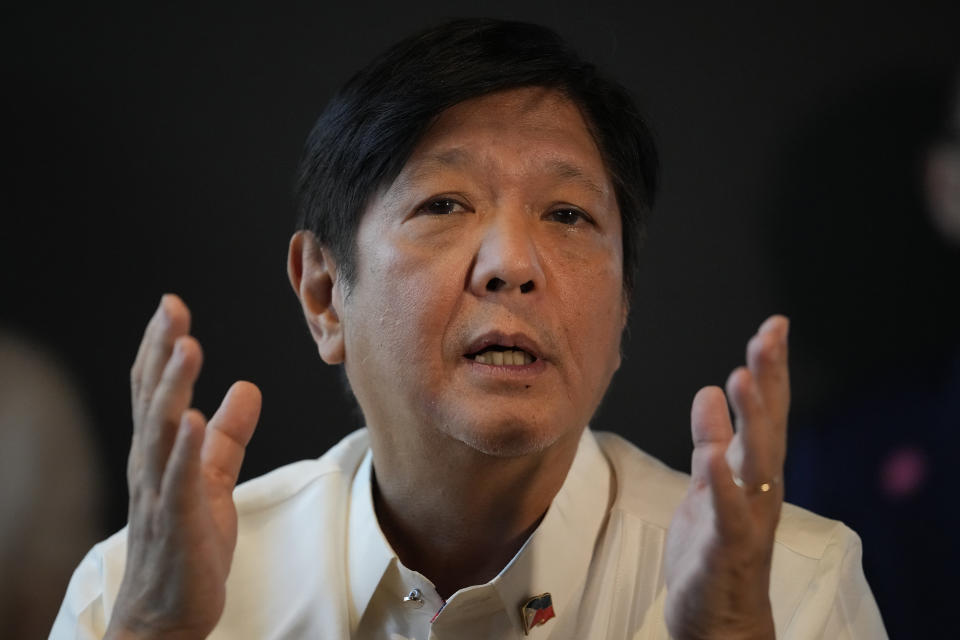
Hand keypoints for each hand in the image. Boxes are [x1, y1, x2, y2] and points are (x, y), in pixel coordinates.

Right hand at [106, 295, 261, 639]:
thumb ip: (229, 435)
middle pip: (152, 399)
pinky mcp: (178, 523)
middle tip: (172, 308)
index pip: (154, 390)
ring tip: (187, 347)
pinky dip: (182, 450)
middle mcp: (151, 467)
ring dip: (172, 388)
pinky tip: (191, 420)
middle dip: (162, 352)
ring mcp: (161, 494)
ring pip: (160, 432)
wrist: (167, 614)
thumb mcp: (213, 478)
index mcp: (159, 453)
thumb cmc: (187, 545)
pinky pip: (178, 482)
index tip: (172, 306)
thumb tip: (247, 387)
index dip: (161, 348)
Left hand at [664, 315, 789, 639]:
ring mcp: (748, 518)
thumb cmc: (713, 549)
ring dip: (752, 420)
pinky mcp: (728, 549)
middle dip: (770, 380)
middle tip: (769, 335)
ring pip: (757, 463)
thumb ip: (710, 441)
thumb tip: (708, 393)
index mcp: (752, 471)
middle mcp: (759, 490)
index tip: (773, 327)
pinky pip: (729, 514)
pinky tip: (716, 457)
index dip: (769, 370)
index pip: (765, 412)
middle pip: (769, 427)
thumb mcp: (706, 484)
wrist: (715, 619)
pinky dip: (725, 485)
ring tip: (742, 377)